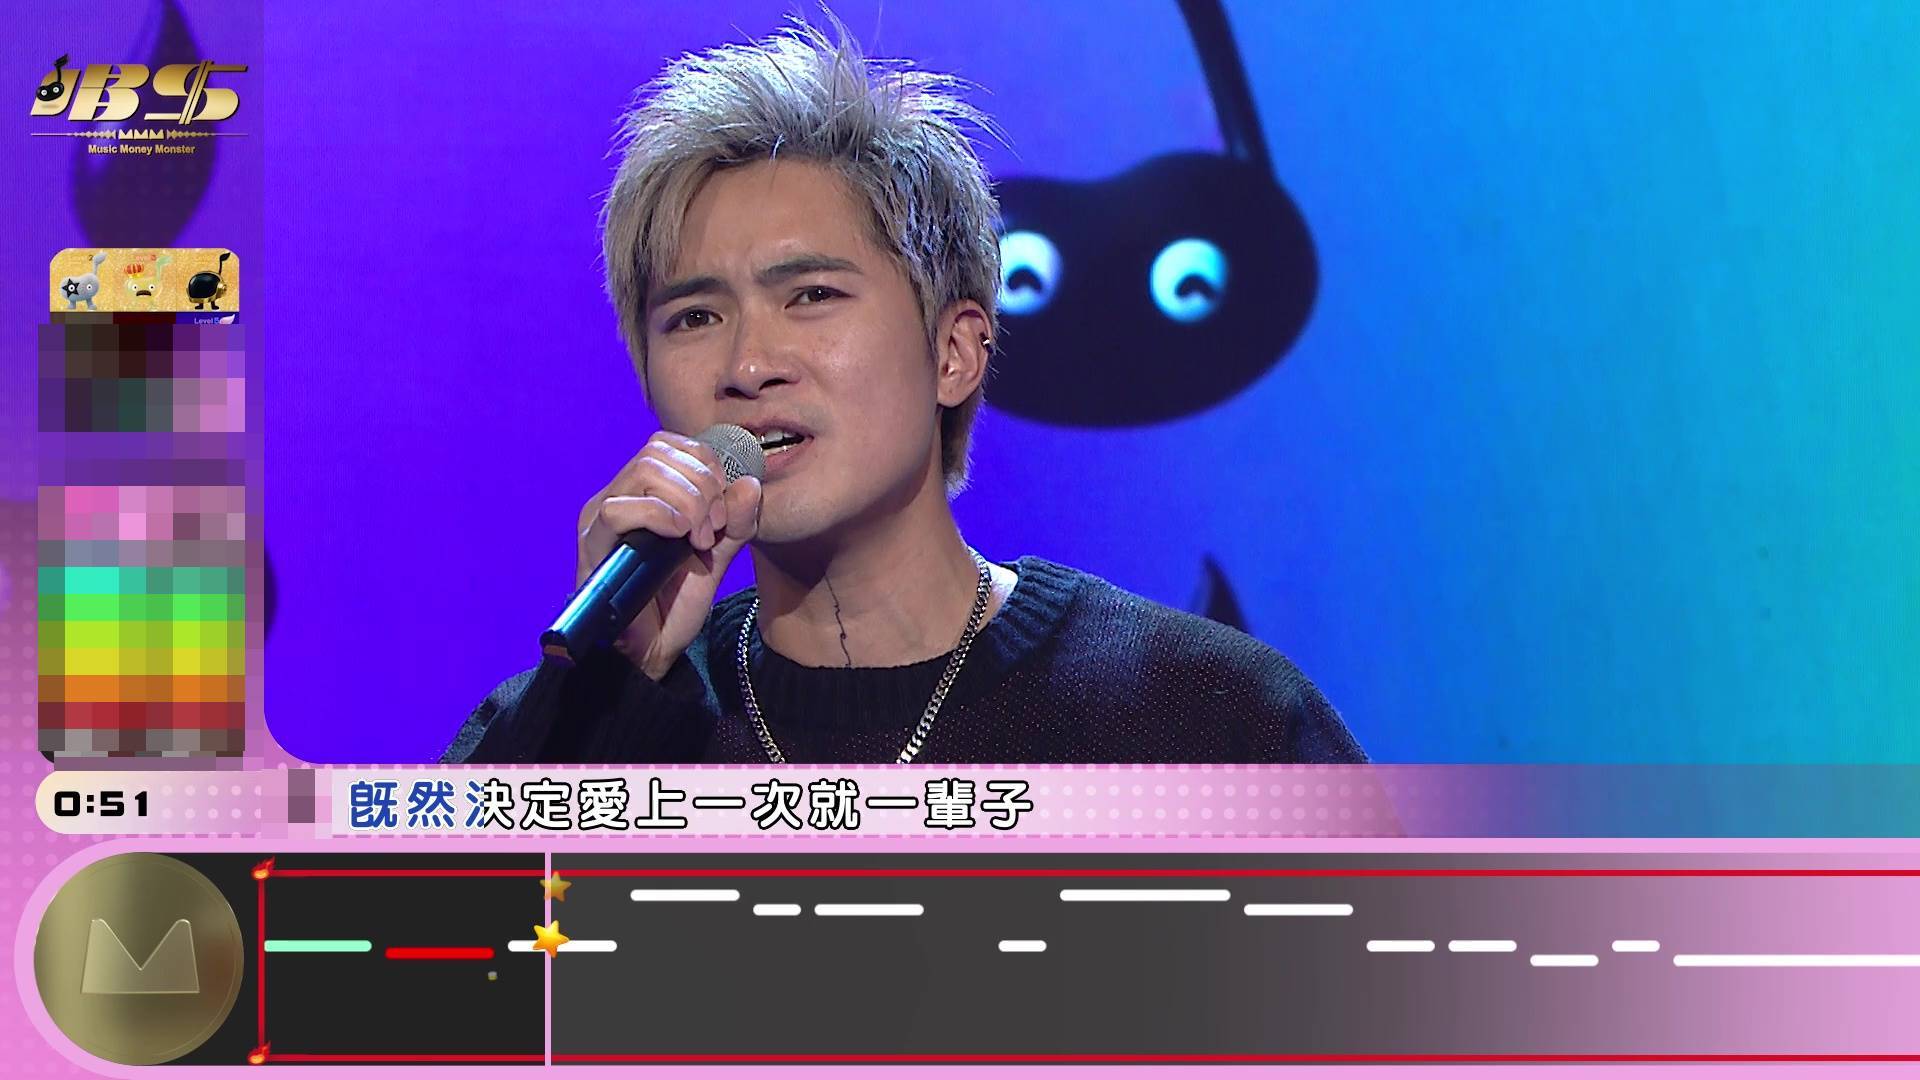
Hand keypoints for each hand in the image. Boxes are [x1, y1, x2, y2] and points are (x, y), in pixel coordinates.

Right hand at [575, 431, 761, 679]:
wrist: (653, 651)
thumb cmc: (676, 603)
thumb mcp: (717, 556)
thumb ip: (735, 522)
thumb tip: (750, 483)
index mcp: (642, 492)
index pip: (669, 443)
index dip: (705, 464)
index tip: (725, 508)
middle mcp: (617, 497)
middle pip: (658, 451)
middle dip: (702, 484)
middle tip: (716, 527)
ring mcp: (600, 519)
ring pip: (643, 471)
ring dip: (687, 500)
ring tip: (701, 539)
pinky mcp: (592, 546)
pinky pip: (619, 509)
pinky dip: (661, 515)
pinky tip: (682, 538)